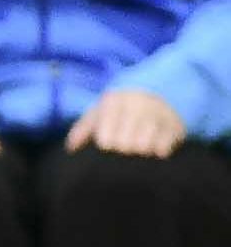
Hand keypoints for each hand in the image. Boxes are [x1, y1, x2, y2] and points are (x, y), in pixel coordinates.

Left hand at [74, 85, 190, 158]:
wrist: (158, 94)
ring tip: (137, 151)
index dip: (106, 144)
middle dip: (123, 150)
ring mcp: (158, 115)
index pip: (106, 135)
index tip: (107, 146)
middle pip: (125, 143)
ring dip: (139, 152)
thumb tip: (71, 148)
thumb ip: (82, 129)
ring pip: (144, 146)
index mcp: (114, 102)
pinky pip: (164, 147)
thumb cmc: (120, 111)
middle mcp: (137, 106)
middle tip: (124, 150)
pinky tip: (154, 152)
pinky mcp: (175, 126)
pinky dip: (157, 152)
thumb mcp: (98, 114)